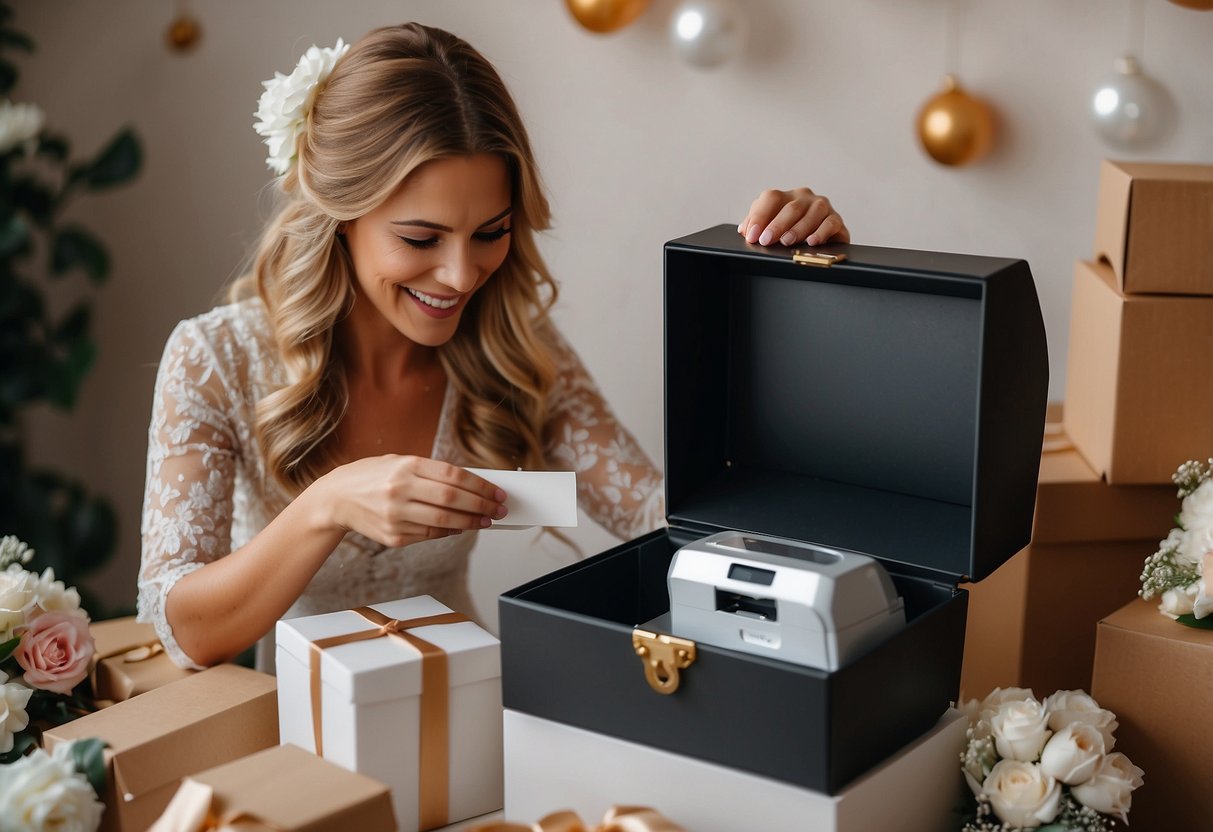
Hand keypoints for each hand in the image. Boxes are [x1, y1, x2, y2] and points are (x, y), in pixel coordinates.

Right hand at [316, 455, 507, 547]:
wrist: (335, 498)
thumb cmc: (372, 476)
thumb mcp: (399, 462)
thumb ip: (431, 472)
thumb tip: (470, 486)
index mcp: (406, 465)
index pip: (454, 476)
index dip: (481, 486)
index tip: (497, 492)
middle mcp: (400, 489)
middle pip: (452, 499)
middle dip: (482, 506)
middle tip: (499, 510)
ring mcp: (395, 515)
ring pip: (444, 522)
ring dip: (470, 523)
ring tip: (485, 521)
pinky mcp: (392, 535)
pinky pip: (429, 535)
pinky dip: (448, 532)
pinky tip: (459, 528)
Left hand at [738, 187, 848, 247]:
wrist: (822, 241)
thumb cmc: (791, 233)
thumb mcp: (771, 228)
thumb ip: (756, 225)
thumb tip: (745, 229)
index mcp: (785, 197)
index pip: (771, 198)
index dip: (760, 216)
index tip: (752, 235)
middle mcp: (804, 198)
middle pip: (790, 207)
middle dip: (777, 225)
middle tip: (766, 240)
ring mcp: (822, 207)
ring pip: (812, 213)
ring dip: (798, 228)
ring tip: (786, 241)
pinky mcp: (836, 220)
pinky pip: (830, 223)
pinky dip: (821, 232)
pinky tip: (812, 242)